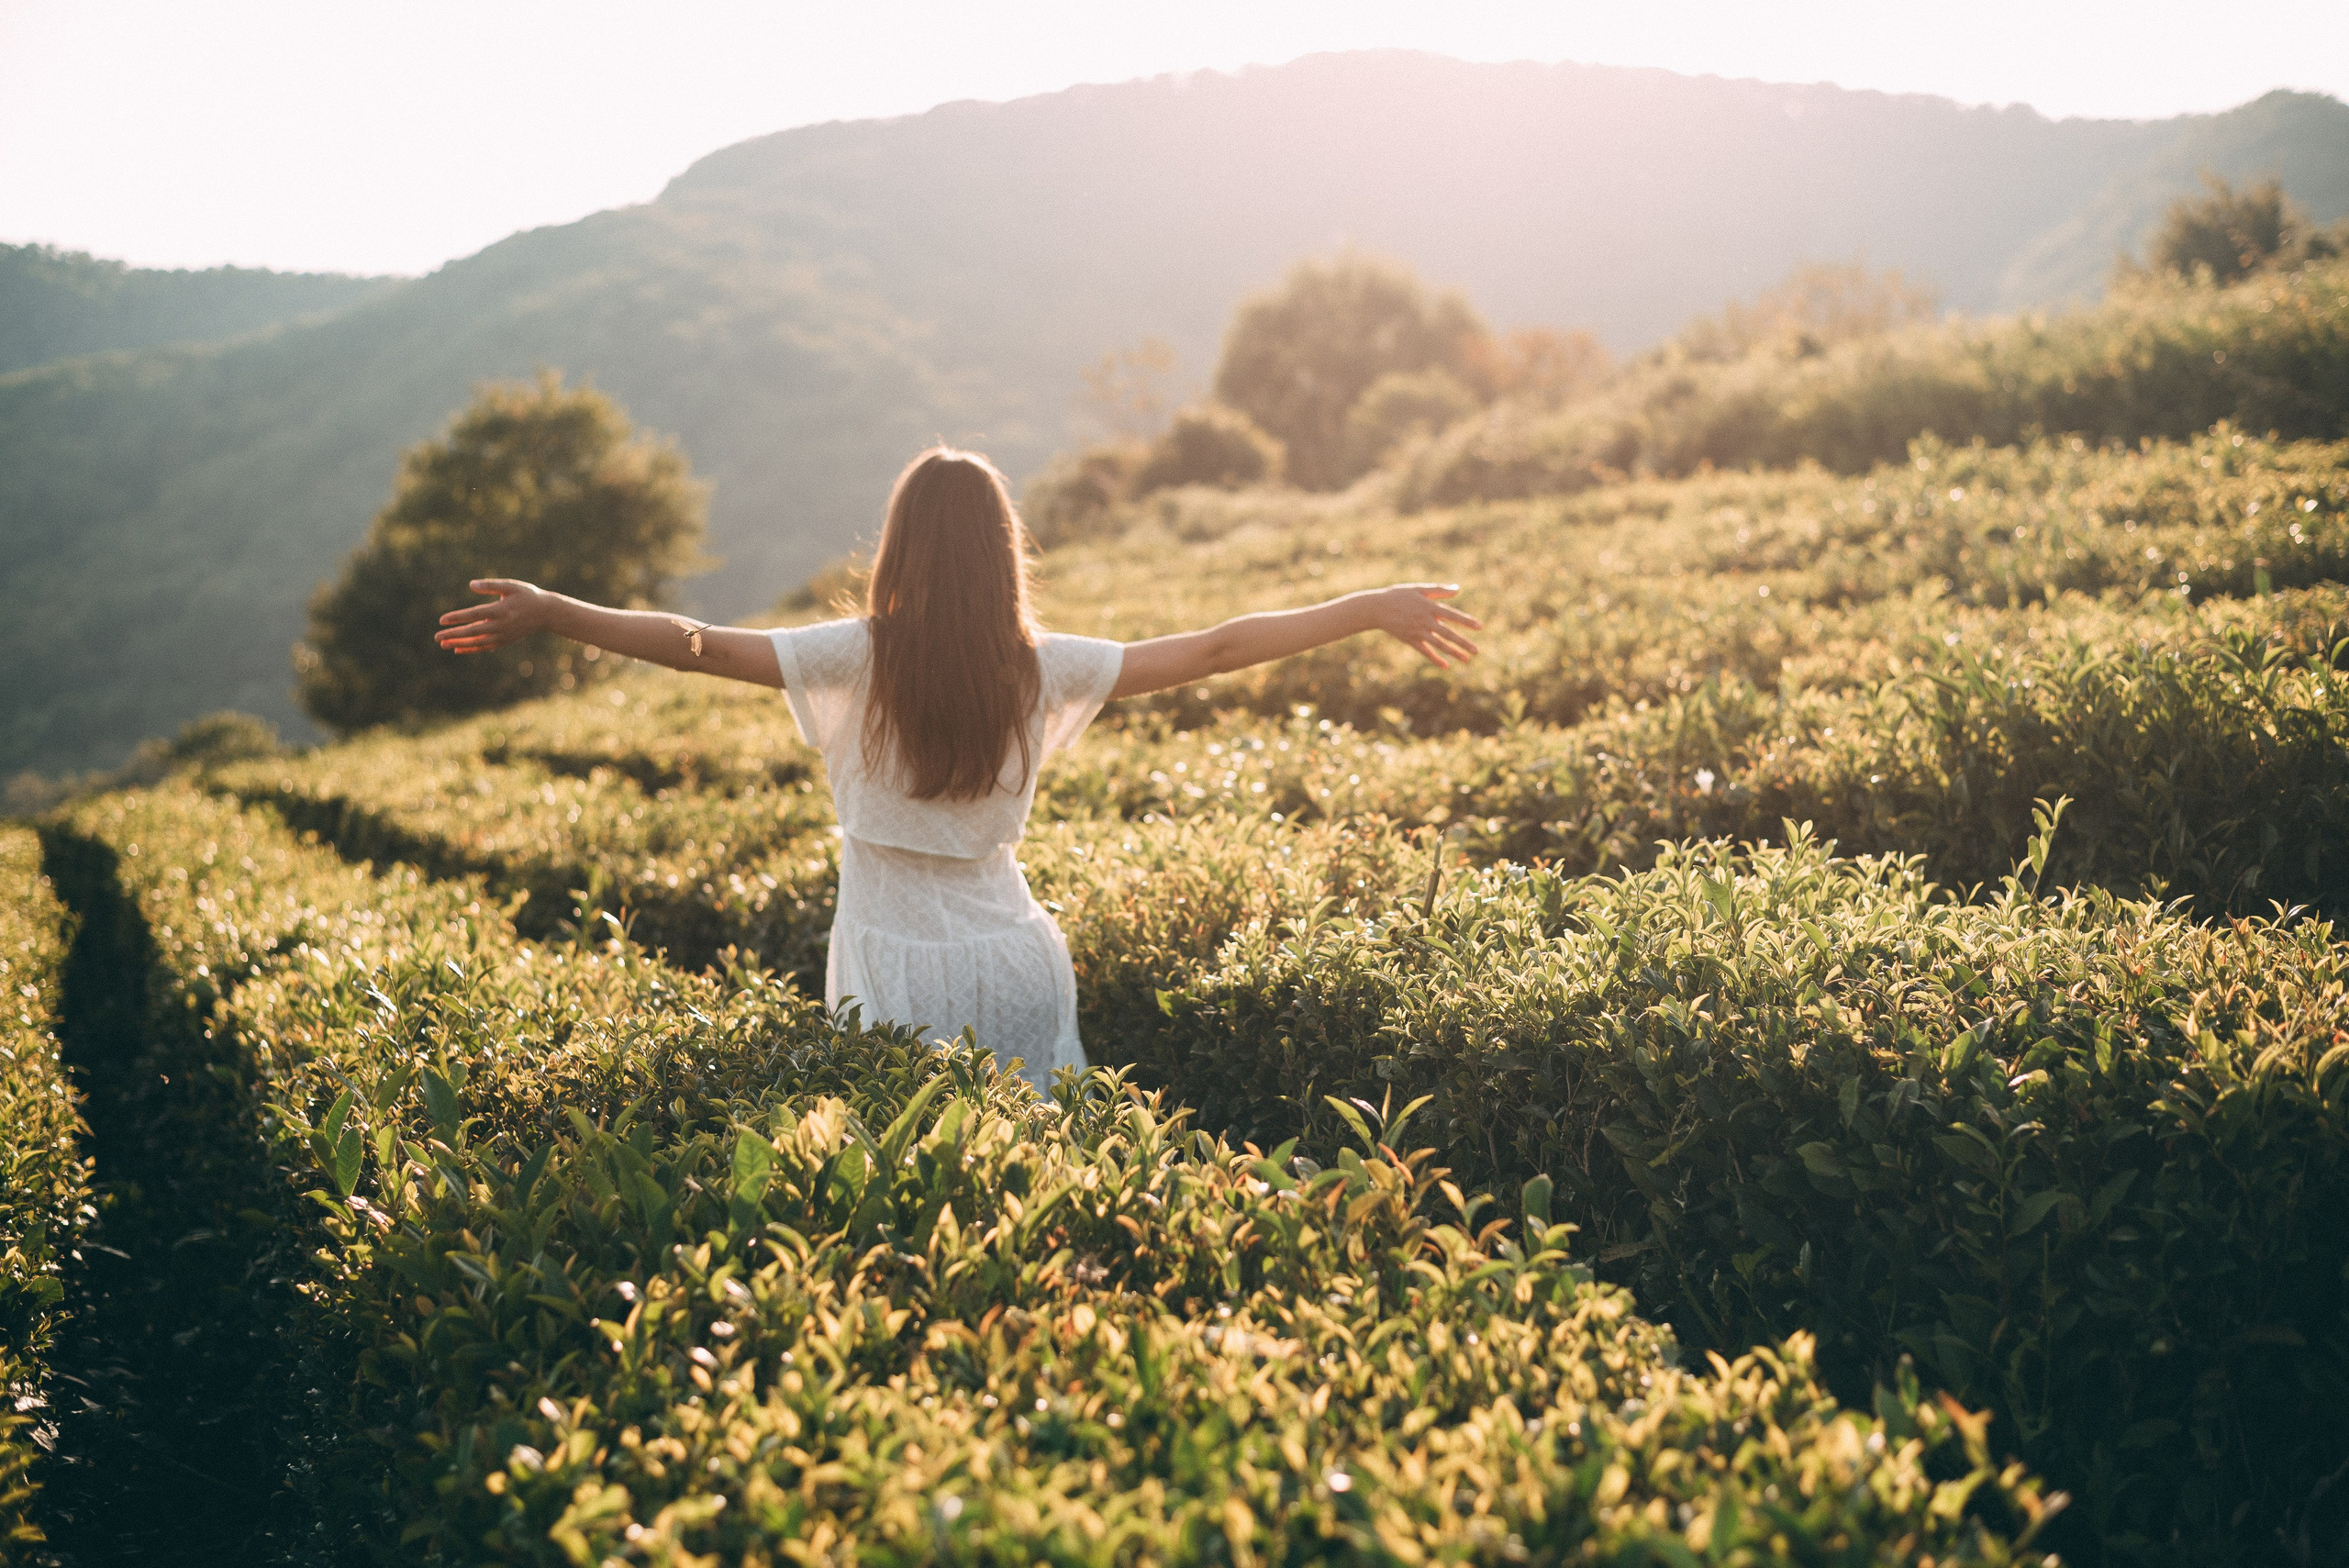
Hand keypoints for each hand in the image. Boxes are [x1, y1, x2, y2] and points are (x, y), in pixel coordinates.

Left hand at [434, 579, 554, 654]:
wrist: (546, 613)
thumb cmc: (527, 596)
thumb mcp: (510, 586)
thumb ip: (490, 585)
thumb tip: (470, 585)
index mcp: (501, 610)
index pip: (475, 614)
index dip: (458, 618)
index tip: (442, 620)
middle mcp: (501, 625)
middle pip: (473, 632)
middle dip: (454, 635)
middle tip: (437, 637)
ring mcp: (503, 635)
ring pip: (478, 642)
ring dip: (459, 644)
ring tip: (443, 644)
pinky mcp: (505, 641)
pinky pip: (485, 647)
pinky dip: (471, 649)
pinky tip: (457, 649)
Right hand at [1368, 584, 1480, 667]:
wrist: (1377, 608)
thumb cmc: (1399, 595)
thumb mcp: (1419, 589)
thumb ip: (1439, 590)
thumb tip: (1458, 589)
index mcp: (1429, 607)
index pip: (1452, 615)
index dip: (1466, 621)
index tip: (1479, 627)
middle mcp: (1425, 620)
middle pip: (1448, 633)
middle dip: (1462, 643)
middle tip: (1476, 651)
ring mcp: (1418, 631)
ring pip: (1439, 644)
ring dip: (1453, 652)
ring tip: (1466, 659)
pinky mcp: (1410, 640)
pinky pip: (1425, 651)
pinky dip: (1435, 659)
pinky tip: (1445, 665)